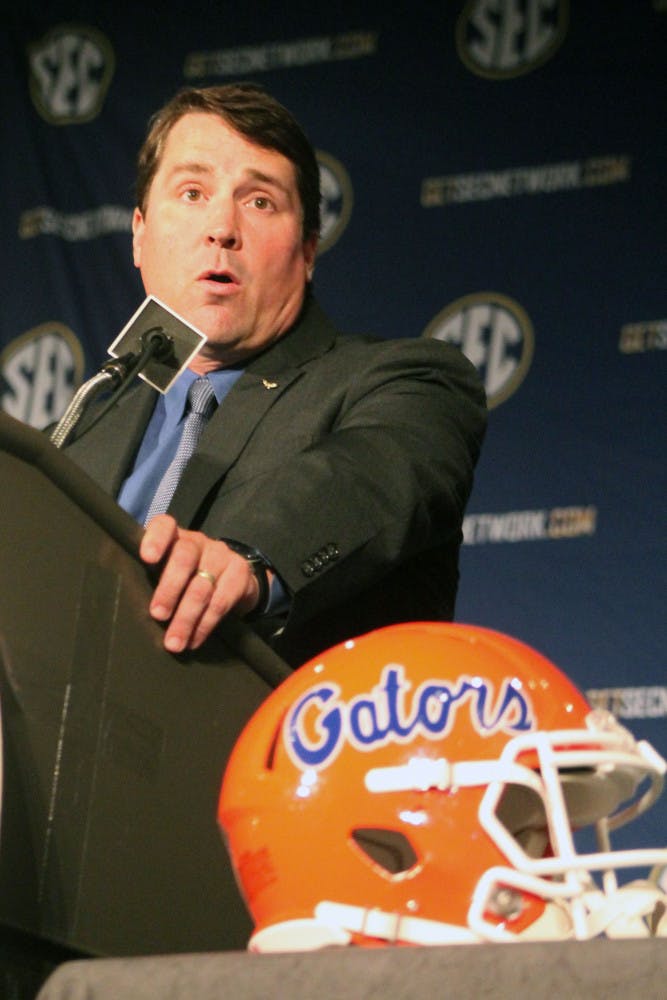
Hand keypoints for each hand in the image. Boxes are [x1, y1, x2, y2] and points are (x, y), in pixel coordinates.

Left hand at [140, 514, 262, 652]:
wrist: (234, 581)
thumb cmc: (186, 579)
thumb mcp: (167, 573)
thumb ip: (151, 579)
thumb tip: (127, 609)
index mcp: (174, 538)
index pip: (164, 525)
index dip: (156, 539)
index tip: (147, 558)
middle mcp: (198, 542)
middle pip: (184, 557)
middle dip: (169, 589)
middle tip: (158, 615)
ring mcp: (221, 555)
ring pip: (202, 586)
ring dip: (186, 618)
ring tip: (174, 642)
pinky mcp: (239, 573)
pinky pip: (221, 602)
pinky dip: (205, 625)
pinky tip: (194, 640)